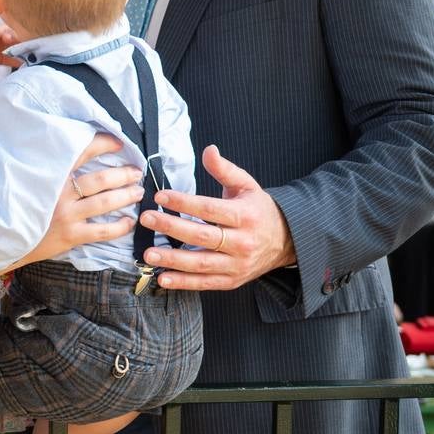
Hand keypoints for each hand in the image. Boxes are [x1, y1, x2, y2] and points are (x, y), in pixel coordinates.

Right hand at [9, 133, 143, 269]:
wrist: (5, 238)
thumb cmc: (18, 205)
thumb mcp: (26, 178)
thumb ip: (43, 164)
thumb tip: (64, 145)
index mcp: (50, 174)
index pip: (81, 152)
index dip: (103, 144)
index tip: (119, 143)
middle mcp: (60, 193)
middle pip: (101, 179)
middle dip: (123, 174)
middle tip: (137, 171)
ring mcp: (66, 215)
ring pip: (105, 202)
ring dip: (126, 196)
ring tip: (138, 191)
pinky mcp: (71, 236)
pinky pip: (102, 231)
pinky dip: (120, 226)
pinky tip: (129, 221)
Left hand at [141, 144, 295, 290]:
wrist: (286, 241)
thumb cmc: (259, 209)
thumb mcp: (247, 185)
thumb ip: (225, 169)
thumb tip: (208, 150)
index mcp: (245, 215)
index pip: (210, 209)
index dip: (184, 202)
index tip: (160, 196)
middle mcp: (242, 242)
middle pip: (202, 236)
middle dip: (172, 227)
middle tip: (147, 218)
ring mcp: (237, 264)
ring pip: (201, 263)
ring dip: (173, 260)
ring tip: (149, 254)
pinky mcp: (232, 280)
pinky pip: (205, 283)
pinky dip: (184, 283)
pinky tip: (163, 278)